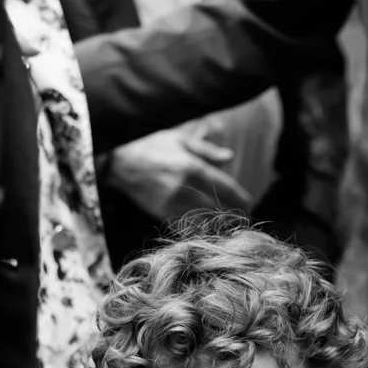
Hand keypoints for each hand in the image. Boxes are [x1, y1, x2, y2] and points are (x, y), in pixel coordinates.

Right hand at [103, 128, 250, 220]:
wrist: (116, 160)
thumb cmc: (149, 144)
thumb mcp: (178, 139)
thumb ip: (206, 150)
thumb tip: (230, 158)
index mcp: (191, 167)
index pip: (224, 187)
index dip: (240, 198)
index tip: (250, 204)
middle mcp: (183, 187)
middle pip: (217, 207)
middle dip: (231, 213)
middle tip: (244, 217)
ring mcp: (171, 203)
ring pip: (203, 219)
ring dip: (217, 223)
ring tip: (229, 224)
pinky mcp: (160, 213)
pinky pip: (185, 224)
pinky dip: (197, 227)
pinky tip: (206, 228)